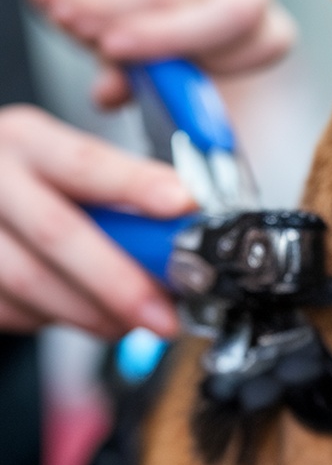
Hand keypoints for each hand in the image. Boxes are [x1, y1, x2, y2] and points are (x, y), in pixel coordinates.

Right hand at [0, 105, 195, 337]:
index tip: (182, 203)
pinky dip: (61, 319)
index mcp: (27, 142)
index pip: (84, 162)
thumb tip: (180, 222)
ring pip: (32, 280)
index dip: (134, 185)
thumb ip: (113, 189)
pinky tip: (91, 317)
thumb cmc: (29, 183)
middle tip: (163, 311)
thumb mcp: (60, 162)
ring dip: (94, 311)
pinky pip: (16, 310)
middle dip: (119, 280)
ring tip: (135, 322)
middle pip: (56, 231)